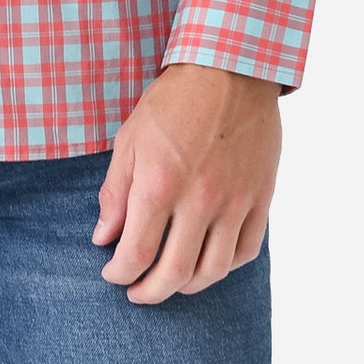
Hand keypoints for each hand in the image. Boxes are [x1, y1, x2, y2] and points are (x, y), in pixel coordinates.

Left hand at [91, 63, 280, 304]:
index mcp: (160, 183)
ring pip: (212, 271)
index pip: (137, 253)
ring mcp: (234, 201)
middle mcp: (199, 199)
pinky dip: (224, 267)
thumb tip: (103, 237)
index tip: (112, 274)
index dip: (120, 273)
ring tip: (170, 282)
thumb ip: (116, 192)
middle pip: (174, 272)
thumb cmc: (173, 102)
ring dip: (186, 286)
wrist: (229, 70)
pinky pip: (245, 251)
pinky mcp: (260, 198)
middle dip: (149, 292)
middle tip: (137, 293)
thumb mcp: (130, 138)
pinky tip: (207, 263)